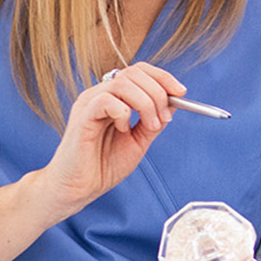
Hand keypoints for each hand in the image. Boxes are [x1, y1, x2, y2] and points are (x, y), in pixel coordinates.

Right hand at [35, 62, 184, 218]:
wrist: (79, 189)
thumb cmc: (103, 166)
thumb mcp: (139, 141)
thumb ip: (153, 121)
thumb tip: (173, 101)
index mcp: (112, 97)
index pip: (139, 71)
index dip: (162, 77)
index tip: (181, 93)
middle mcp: (99, 94)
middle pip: (134, 72)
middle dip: (158, 92)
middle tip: (165, 118)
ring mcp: (89, 103)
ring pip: (123, 83)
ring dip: (146, 103)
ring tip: (150, 126)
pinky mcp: (82, 116)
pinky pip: (107, 100)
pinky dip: (124, 113)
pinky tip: (123, 129)